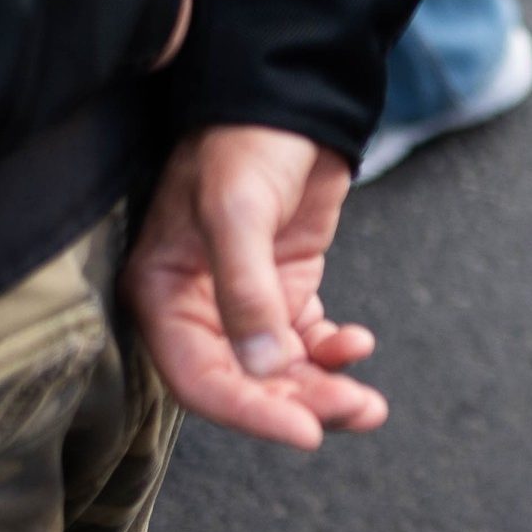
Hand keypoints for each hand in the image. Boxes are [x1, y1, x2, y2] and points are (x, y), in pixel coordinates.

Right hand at [126, 124, 386, 449]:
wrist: (289, 97)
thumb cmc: (244, 143)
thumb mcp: (238, 211)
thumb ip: (247, 291)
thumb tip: (262, 366)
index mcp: (161, 294)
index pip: (200, 379)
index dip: (250, 412)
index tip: (305, 433)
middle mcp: (195, 307)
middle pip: (245, 383)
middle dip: (300, 405)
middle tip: (356, 411)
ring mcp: (244, 299)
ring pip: (279, 369)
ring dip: (323, 388)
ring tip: (370, 403)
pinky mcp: (284, 287)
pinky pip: (304, 340)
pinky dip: (333, 352)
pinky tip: (358, 344)